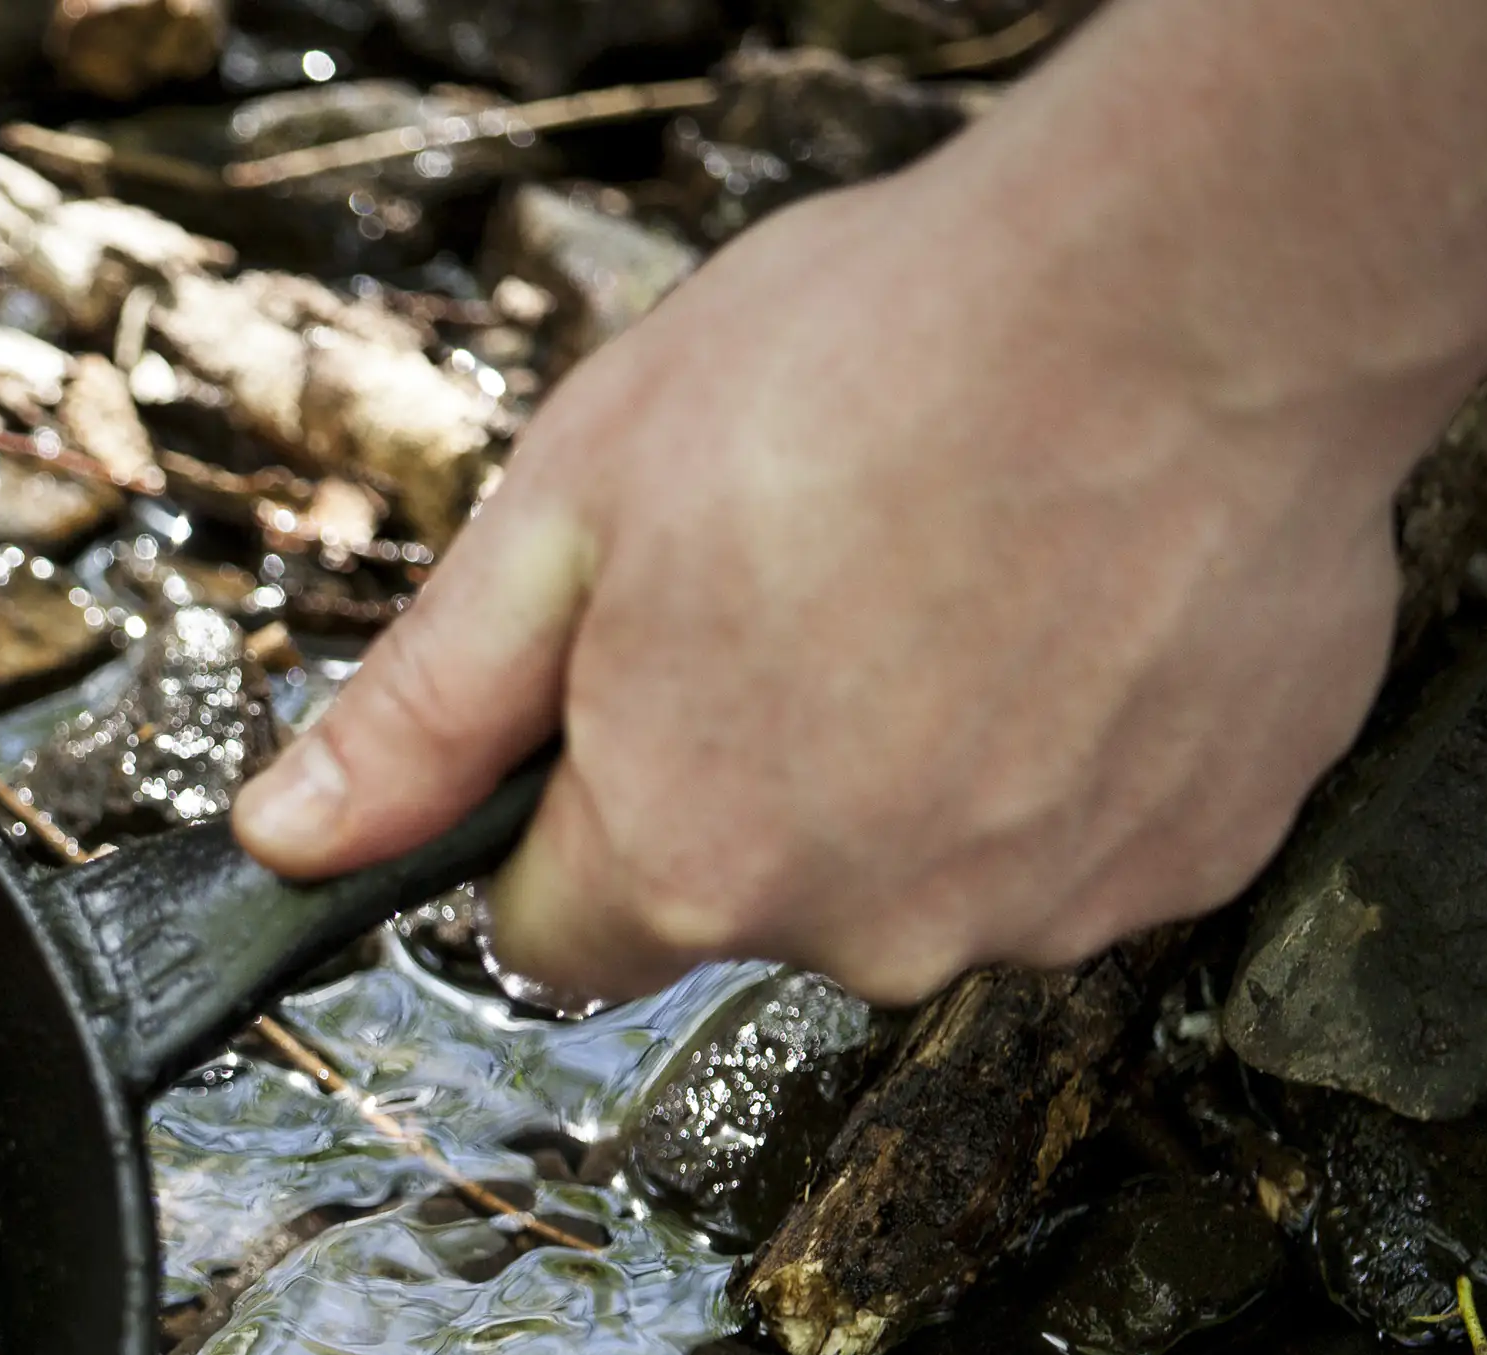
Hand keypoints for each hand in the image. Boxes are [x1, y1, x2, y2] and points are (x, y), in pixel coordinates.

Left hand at [226, 0, 1486, 1005]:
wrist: (1199, 284)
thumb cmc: (881, 363)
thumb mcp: (567, 511)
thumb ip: (423, 711)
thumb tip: (287, 840)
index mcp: (685, 862)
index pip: (555, 938)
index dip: (564, 820)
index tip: (617, 704)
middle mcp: (866, 930)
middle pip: (747, 899)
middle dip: (749, 775)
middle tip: (806, 580)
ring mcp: (1051, 906)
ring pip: (922, 872)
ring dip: (921, 762)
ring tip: (955, 570)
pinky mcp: (1200, 853)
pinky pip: (1084, 832)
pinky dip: (1072, 744)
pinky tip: (1075, 599)